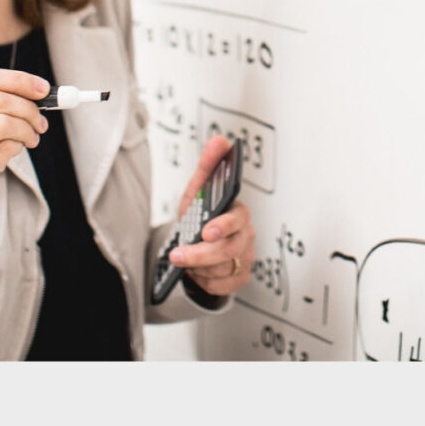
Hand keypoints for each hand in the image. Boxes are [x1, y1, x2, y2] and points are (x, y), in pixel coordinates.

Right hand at [0, 67, 48, 236]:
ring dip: (27, 129)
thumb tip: (34, 91)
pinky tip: (16, 151)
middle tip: (40, 121)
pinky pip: (7, 148)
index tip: (42, 88)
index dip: (18, 80)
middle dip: (28, 108)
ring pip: (4, 122)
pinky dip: (19, 146)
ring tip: (31, 138)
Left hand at [171, 134, 254, 297]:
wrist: (196, 243)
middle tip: (178, 255)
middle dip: (201, 254)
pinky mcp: (240, 277)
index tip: (206, 231)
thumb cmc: (202, 214)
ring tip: (186, 259)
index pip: (238, 219)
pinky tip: (197, 273)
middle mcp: (246, 235)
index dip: (223, 225)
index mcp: (238, 213)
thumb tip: (220, 140)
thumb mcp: (199, 190)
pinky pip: (223, 285)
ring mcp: (246, 257)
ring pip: (224, 268)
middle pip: (230, 248)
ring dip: (199, 266)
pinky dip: (205, 281)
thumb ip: (209, 167)